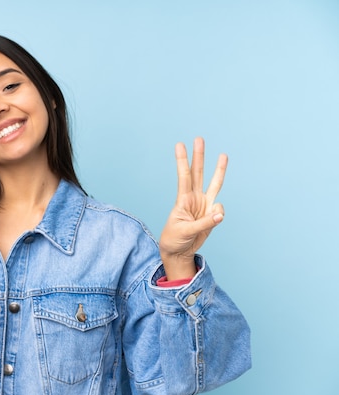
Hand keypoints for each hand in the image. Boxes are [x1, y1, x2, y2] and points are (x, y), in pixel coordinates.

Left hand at [159, 137, 227, 278]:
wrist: (179, 252)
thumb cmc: (174, 239)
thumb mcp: (185, 232)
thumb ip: (204, 223)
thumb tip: (220, 214)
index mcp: (182, 200)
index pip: (183, 176)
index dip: (182, 161)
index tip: (180, 144)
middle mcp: (193, 198)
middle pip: (198, 173)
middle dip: (199, 156)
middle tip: (199, 139)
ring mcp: (203, 205)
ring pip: (213, 183)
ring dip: (218, 170)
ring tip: (223, 155)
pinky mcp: (211, 214)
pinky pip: (220, 211)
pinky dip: (219, 216)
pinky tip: (212, 222)